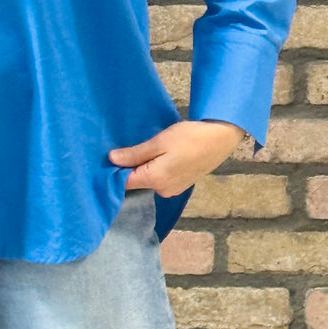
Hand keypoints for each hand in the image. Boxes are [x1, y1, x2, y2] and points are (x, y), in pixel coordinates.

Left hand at [108, 120, 244, 198]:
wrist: (220, 138)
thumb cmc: (188, 137)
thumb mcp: (159, 142)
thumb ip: (135, 154)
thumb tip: (112, 160)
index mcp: (156, 181)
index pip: (125, 183)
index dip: (115, 171)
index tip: (107, 158)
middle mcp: (163, 191)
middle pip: (138, 182)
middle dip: (130, 167)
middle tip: (126, 147)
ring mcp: (174, 189)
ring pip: (149, 179)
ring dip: (144, 166)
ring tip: (143, 148)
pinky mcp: (181, 184)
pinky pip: (160, 178)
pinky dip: (156, 168)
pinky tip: (158, 154)